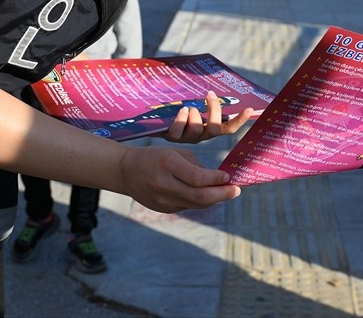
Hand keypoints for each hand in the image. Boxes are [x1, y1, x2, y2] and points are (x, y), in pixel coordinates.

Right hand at [115, 144, 240, 212]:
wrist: (126, 171)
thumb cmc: (156, 157)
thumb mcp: (175, 152)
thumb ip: (196, 166)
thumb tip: (218, 179)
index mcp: (168, 164)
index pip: (197, 178)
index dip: (216, 180)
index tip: (228, 176)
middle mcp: (164, 184)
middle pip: (199, 197)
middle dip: (222, 195)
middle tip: (236, 191)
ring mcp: (162, 200)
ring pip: (196, 205)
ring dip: (214, 200)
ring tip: (227, 193)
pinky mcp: (163, 209)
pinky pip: (188, 206)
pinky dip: (201, 202)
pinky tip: (210, 196)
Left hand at [162, 91, 254, 142]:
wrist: (154, 121)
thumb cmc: (179, 108)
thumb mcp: (195, 104)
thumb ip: (208, 99)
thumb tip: (219, 85)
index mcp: (209, 128)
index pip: (229, 128)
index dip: (240, 120)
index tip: (249, 108)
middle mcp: (200, 135)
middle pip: (215, 129)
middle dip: (214, 110)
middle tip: (210, 94)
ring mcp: (187, 138)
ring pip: (196, 129)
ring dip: (194, 114)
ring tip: (188, 107)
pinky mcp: (172, 137)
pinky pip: (178, 130)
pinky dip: (181, 118)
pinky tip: (181, 110)